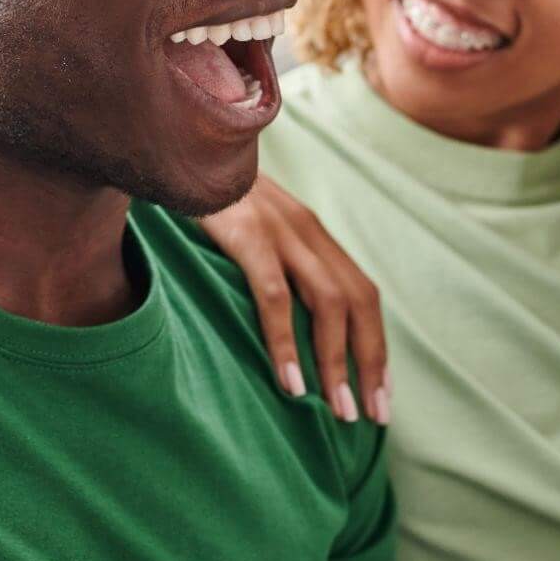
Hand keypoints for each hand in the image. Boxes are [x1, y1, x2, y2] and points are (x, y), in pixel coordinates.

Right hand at [197, 173, 388, 423]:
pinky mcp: (246, 235)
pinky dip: (285, 341)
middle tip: (370, 415)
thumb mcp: (252, 228)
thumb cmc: (207, 200)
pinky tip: (290, 381)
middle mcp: (307, 231)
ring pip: (328, 303)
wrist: (179, 145)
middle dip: (370, 361)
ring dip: (336, 361)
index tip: (381, 393)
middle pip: (359, 301)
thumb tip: (284, 321)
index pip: (363, 293)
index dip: (376, 344)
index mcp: (313, 234)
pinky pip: (274, 296)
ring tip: (338, 409)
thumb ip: (274, 263)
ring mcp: (279, 232)